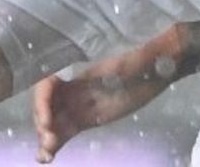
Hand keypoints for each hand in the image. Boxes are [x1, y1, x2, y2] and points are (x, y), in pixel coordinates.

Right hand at [32, 35, 186, 161]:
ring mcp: (82, 104)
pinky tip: (46, 156)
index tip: (47, 118)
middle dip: (42, 122)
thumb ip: (136, 57)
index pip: (48, 83)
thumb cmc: (149, 56)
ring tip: (46, 155)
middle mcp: (78, 88)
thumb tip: (152, 45)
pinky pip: (67, 131)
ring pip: (55, 121)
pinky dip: (55, 143)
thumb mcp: (141, 56)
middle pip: (47, 105)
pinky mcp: (90, 118)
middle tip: (50, 141)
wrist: (158, 66)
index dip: (42, 100)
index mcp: (84, 73)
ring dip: (45, 137)